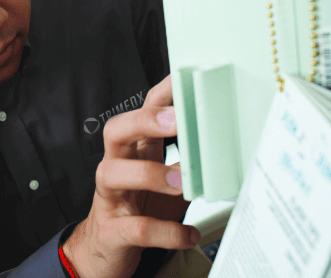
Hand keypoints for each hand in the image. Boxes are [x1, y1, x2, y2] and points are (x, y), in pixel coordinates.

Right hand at [62, 74, 200, 277]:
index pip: (140, 112)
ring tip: (182, 184)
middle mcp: (116, 167)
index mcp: (133, 152)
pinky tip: (189, 234)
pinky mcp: (113, 230)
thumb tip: (224, 149)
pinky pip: (137, 227)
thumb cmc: (139, 210)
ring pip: (113, 173)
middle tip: (174, 121)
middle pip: (116, 131)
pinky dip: (166, 230)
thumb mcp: (163, 182)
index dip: (158, 95)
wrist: (106, 251)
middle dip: (143, 121)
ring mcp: (110, 198)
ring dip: (150, 174)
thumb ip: (185, 164)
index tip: (183, 79)